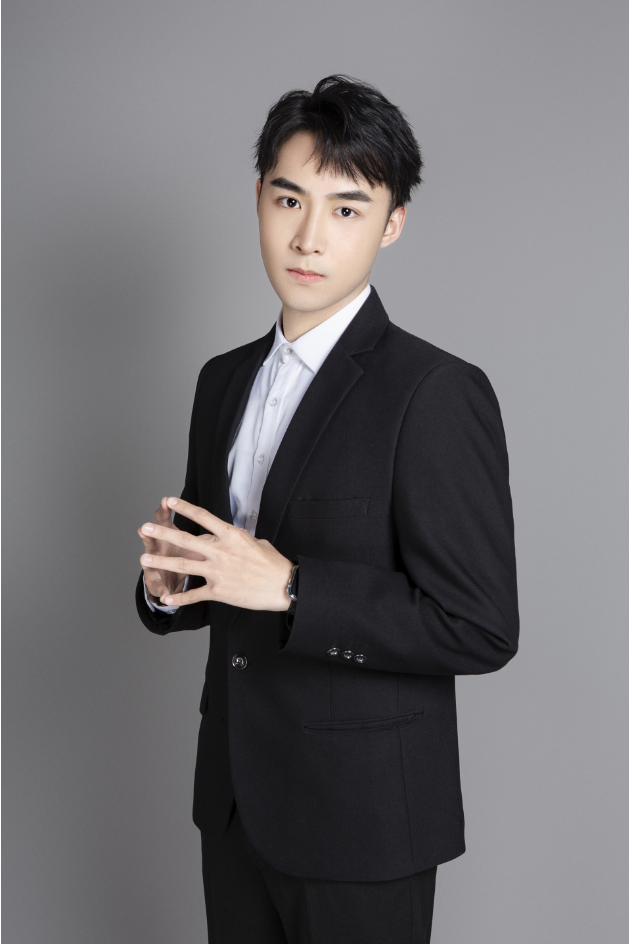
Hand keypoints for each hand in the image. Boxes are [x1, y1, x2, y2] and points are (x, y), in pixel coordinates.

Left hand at [139, 498, 293, 610]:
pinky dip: (179, 598)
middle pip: (186, 540)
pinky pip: (194, 594)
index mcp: (231, 535)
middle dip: (163, 534)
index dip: (184, 507)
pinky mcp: (219, 591)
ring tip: (145, 560)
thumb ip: (234, 538)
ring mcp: (218, 571)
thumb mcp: (254, 541)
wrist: (284, 585)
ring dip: (162, 562)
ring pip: (184, 565)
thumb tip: (223, 537)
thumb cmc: (272, 563)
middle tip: (146, 528)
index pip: (203, 517)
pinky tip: (166, 599)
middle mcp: (221, 551)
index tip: (169, 501)